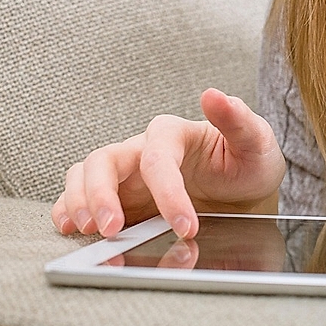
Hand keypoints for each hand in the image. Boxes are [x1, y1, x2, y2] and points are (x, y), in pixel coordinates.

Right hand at [51, 88, 285, 238]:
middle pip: (104, 159)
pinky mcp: (120, 197)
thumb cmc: (248, 161)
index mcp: (173, 134)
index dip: (168, 193)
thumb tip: (214, 94)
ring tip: (90, 230)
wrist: (245, 189)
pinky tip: (71, 229)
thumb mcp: (256, 141)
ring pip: (85, 175)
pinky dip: (69, 210)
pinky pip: (81, 197)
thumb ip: (237, 120)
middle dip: (100, 193)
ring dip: (79, 201)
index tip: (187, 226)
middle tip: (111, 228)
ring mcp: (128, 175)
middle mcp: (143, 150)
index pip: (157, 157)